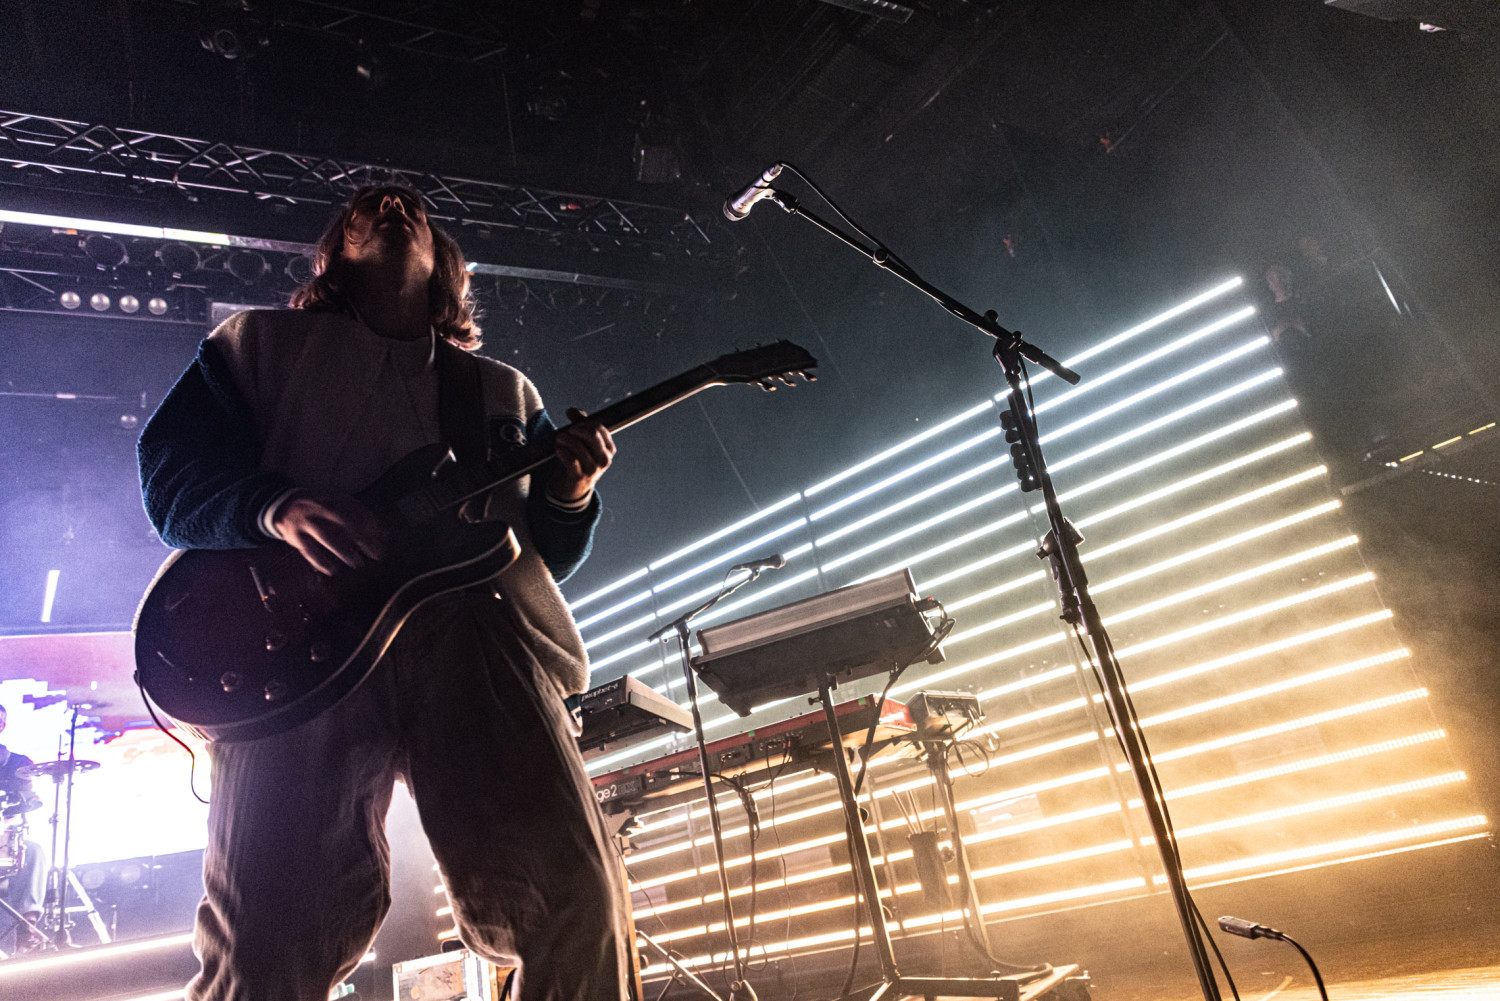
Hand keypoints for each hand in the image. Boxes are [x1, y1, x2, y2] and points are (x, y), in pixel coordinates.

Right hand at [271, 491, 387, 575]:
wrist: (284, 506)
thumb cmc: (320, 509)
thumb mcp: (337, 504)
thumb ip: (358, 515)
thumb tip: (383, 533)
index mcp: (333, 498)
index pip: (356, 510)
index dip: (371, 525)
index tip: (383, 539)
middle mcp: (319, 507)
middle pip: (344, 522)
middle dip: (362, 539)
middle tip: (375, 554)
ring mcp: (306, 521)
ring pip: (326, 536)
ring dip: (344, 551)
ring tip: (357, 563)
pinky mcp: (294, 536)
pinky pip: (308, 550)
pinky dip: (320, 561)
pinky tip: (333, 570)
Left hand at [551, 408, 615, 502]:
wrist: (573, 488)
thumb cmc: (579, 461)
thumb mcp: (584, 443)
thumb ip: (580, 424)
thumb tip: (572, 411)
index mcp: (609, 449)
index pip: (598, 427)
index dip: (583, 421)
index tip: (572, 422)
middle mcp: (604, 459)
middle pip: (592, 434)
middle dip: (575, 428)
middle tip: (565, 431)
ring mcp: (593, 469)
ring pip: (578, 445)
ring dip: (564, 439)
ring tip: (558, 440)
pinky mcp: (580, 476)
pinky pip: (571, 459)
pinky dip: (562, 451)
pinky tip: (559, 450)